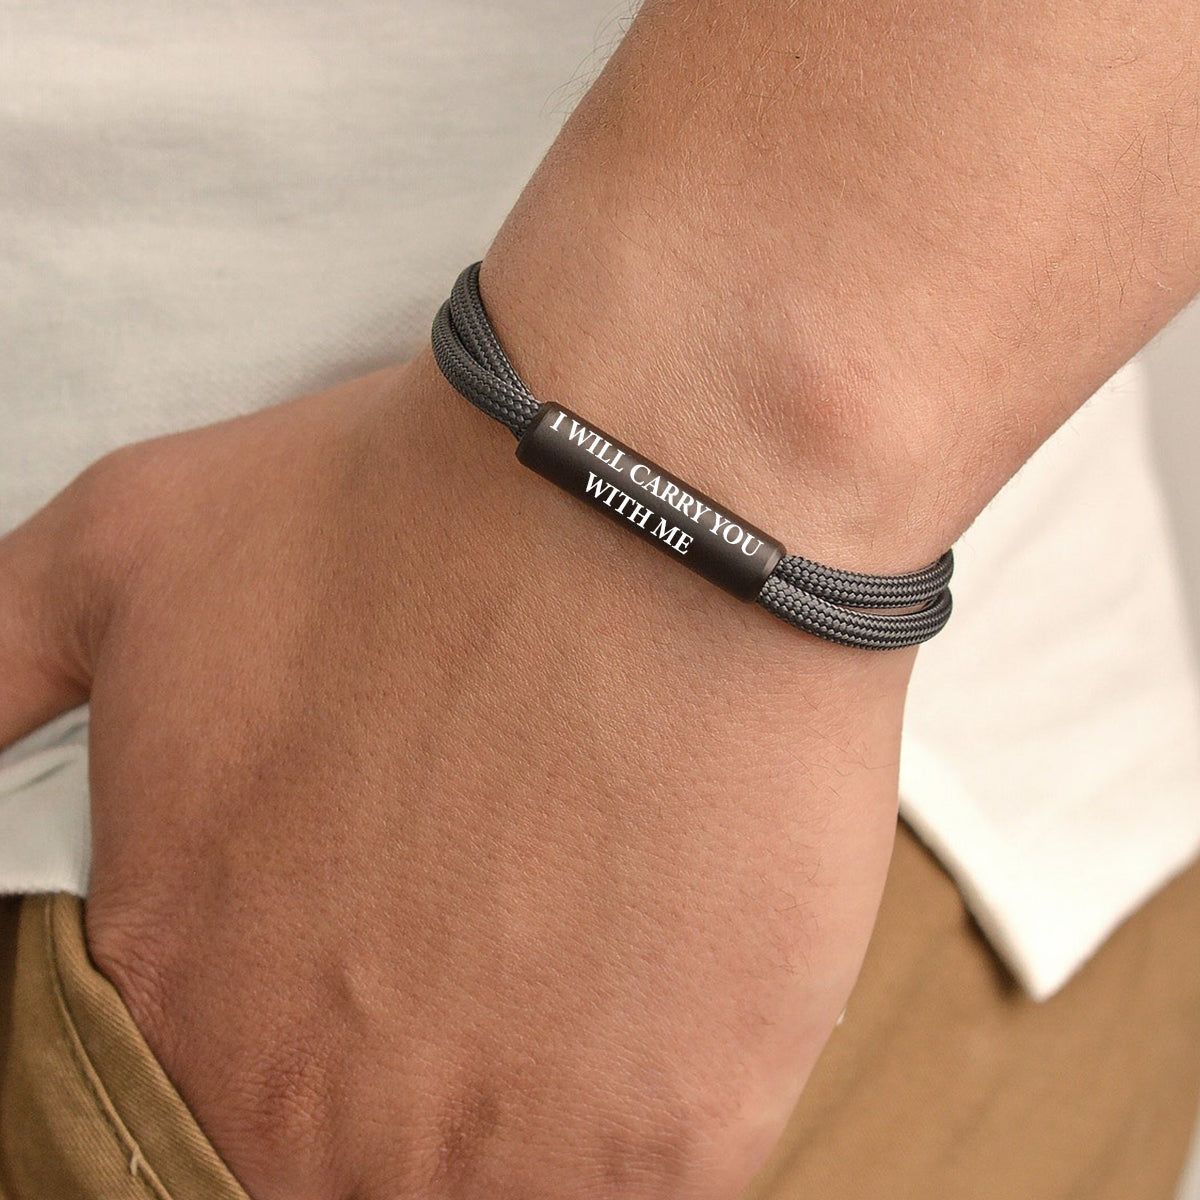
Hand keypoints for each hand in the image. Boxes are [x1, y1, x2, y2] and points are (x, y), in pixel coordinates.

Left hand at [0, 352, 909, 1197]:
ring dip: (532, 1100)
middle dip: (410, 1081)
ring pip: (500, 1184)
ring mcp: (513, 1149)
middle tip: (487, 958)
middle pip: (349, 1166)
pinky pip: (643, 1181)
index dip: (290, 1051)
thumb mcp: (126, 556)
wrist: (651, 501)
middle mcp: (328, 1116)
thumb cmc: (409, 518)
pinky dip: (650, 1100)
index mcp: (187, 999)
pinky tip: (666, 974)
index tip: (366, 989)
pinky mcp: (675, 1139)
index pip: (197, 1125)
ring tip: (581, 957)